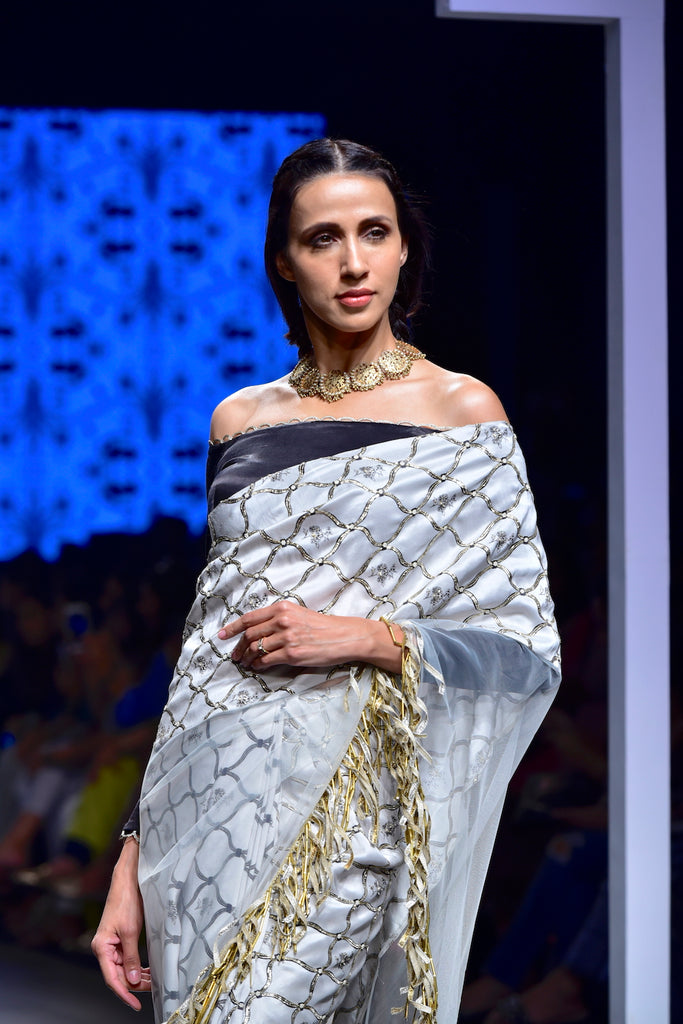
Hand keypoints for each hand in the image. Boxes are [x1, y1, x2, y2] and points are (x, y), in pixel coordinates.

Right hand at [91, 838, 150, 1009]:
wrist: (127, 880)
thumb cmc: (126, 901)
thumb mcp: (131, 931)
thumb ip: (131, 957)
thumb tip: (133, 979)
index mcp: (102, 948)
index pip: (112, 979)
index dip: (124, 994)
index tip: (136, 1004)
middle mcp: (104, 949)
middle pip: (118, 975)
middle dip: (135, 984)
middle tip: (153, 988)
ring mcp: (111, 945)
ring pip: (124, 968)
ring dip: (137, 975)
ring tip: (152, 979)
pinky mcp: (119, 940)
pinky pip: (127, 959)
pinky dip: (137, 966)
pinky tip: (147, 970)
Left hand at [217, 600, 402, 673]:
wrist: (345, 636)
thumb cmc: (323, 626)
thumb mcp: (299, 614)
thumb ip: (279, 619)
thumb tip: (258, 631)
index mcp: (282, 608)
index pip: (250, 617)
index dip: (232, 627)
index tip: (221, 635)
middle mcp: (282, 620)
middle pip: (250, 634)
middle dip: (238, 646)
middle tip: (234, 655)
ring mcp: (287, 637)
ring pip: (256, 648)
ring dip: (247, 657)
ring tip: (245, 663)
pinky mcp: (292, 654)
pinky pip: (267, 660)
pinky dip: (258, 664)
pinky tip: (257, 666)